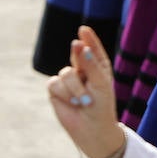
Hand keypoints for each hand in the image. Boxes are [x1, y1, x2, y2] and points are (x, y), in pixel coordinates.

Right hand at [47, 26, 123, 157]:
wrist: (91, 127)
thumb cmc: (101, 104)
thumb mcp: (100, 83)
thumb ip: (90, 64)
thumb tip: (80, 46)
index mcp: (99, 66)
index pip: (92, 49)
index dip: (88, 38)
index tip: (83, 29)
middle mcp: (83, 70)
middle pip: (77, 54)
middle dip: (77, 51)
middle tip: (76, 44)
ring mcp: (68, 79)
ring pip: (65, 72)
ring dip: (74, 87)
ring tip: (83, 101)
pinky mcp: (56, 90)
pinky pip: (54, 84)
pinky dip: (64, 93)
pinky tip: (71, 102)